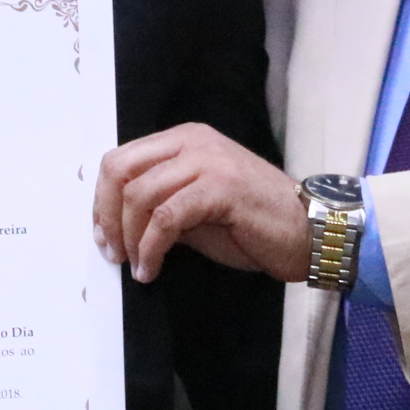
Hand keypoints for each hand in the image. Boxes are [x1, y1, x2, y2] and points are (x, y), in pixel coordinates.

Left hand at [93, 123, 310, 285]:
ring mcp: (207, 161)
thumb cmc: (253, 223)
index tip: (102, 235)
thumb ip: (159, 205)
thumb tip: (116, 224)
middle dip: (108, 216)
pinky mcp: (220, 187)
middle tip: (113, 252)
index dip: (102, 200)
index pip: (120, 159)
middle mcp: (192, 142)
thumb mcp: (196, 209)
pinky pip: (166, 218)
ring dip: (130, 238)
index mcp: (183, 140)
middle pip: (120, 170)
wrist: (308, 231)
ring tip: (138, 266)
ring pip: (140, 195)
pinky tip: (152, 269)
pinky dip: (151, 248)